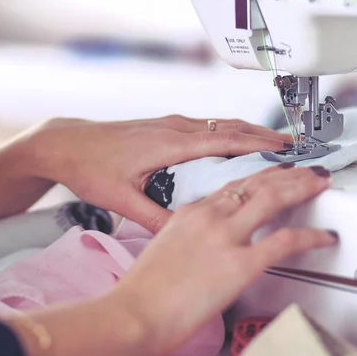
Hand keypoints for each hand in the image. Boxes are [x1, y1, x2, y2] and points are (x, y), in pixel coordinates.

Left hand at [36, 115, 290, 231]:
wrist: (65, 145)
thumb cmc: (90, 166)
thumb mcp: (122, 199)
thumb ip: (154, 218)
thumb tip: (182, 233)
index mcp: (167, 144)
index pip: (222, 141)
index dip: (256, 143)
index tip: (282, 147)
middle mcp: (172, 129)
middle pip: (228, 126)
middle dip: (262, 133)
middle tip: (291, 142)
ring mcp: (167, 124)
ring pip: (218, 123)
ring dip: (247, 129)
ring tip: (272, 140)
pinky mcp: (162, 126)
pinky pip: (205, 125)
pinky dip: (228, 130)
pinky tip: (232, 141)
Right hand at [113, 164, 336, 355]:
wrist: (132, 313)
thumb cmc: (142, 291)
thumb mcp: (163, 249)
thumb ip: (188, 237)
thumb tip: (204, 245)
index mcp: (190, 213)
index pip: (231, 187)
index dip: (259, 178)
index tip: (273, 176)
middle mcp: (209, 216)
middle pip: (256, 183)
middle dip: (286, 174)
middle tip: (306, 172)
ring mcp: (225, 237)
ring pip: (272, 198)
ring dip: (301, 188)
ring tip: (319, 185)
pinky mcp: (240, 264)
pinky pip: (285, 241)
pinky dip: (310, 236)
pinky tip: (324, 236)